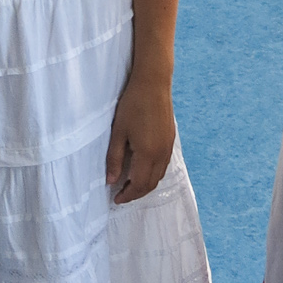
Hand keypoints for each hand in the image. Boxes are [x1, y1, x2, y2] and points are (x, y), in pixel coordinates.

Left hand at [105, 68, 174, 203]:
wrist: (153, 84)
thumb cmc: (133, 105)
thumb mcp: (118, 132)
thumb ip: (114, 158)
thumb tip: (111, 180)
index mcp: (148, 154)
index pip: (139, 184)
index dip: (128, 195)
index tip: (116, 198)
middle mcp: (161, 154)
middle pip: (151, 184)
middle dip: (137, 193)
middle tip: (121, 194)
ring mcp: (168, 147)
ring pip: (159, 175)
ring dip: (146, 184)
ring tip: (130, 184)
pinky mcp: (171, 140)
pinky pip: (164, 165)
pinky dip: (153, 173)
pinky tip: (143, 168)